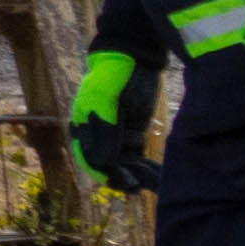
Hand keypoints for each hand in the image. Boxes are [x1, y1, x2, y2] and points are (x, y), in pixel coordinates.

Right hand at [65, 47, 160, 193]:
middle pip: (109, 166)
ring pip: (126, 165)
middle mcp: (99, 137)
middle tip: (137, 187)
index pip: (91, 159)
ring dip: (139, 176)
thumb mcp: (106, 99)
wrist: (135, 58)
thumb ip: (106, 130)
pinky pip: (139, 158)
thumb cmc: (114, 75)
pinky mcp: (134, 135)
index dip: (104, 174)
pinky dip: (148, 168)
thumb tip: (103, 164)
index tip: (120, 183)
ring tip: (155, 185)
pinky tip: (160, 178)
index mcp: (84, 128)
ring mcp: (117, 137)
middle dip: (123, 178)